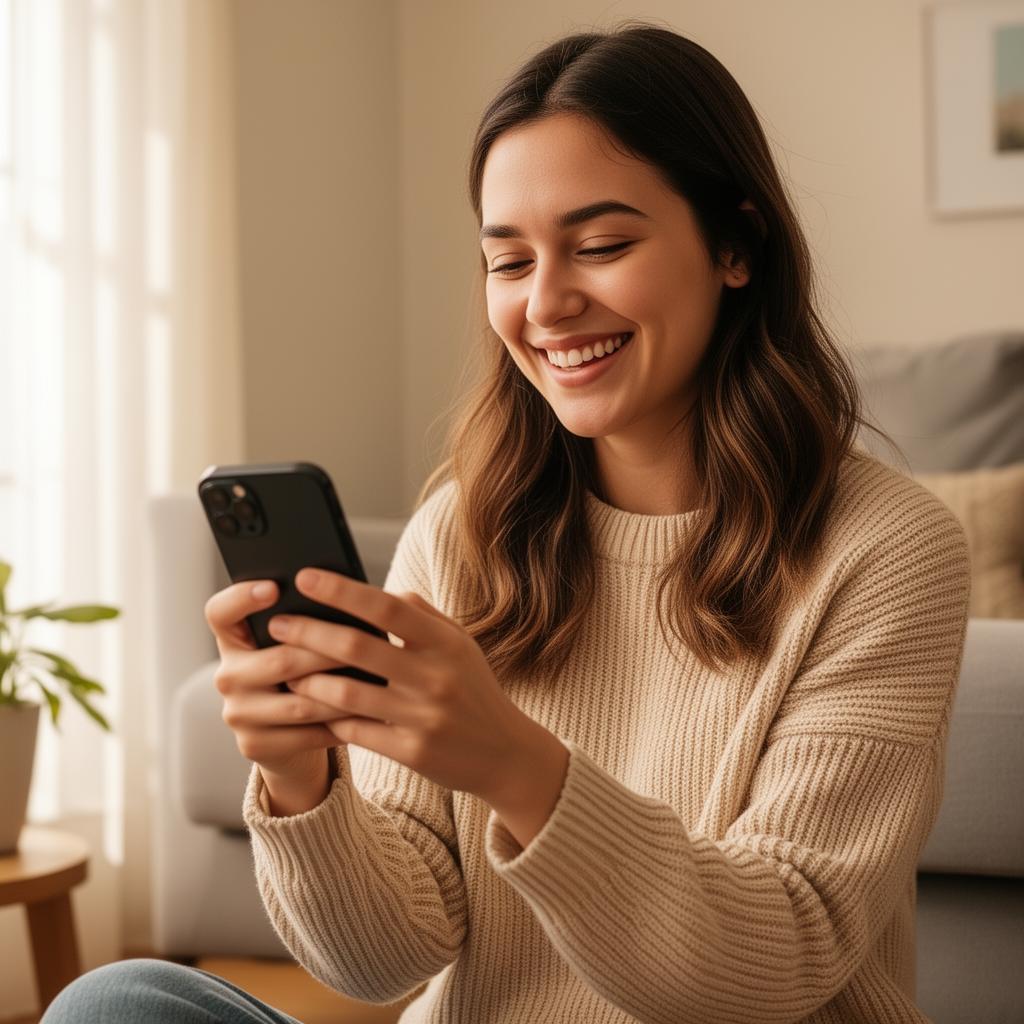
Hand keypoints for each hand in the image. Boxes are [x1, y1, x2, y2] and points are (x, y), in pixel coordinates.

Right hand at [203, 579, 357, 781]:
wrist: (290, 734)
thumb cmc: (304, 671)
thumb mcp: (298, 643)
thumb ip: (309, 620)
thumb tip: (348, 595)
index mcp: (232, 639)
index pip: (220, 612)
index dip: (242, 597)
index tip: (274, 587)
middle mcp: (228, 675)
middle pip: (280, 660)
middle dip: (328, 653)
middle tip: (365, 644)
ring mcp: (237, 713)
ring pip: (299, 702)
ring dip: (342, 692)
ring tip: (377, 681)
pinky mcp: (253, 745)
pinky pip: (305, 734)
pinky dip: (340, 724)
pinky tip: (368, 714)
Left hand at [266, 567, 549, 805]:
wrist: (506, 754)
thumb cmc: (474, 690)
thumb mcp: (460, 645)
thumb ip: (423, 616)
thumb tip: (381, 592)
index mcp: (445, 643)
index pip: (386, 607)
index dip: (342, 590)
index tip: (305, 578)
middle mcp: (435, 677)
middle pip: (357, 647)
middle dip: (309, 632)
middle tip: (278, 624)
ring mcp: (423, 717)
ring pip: (347, 694)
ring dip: (308, 680)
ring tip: (285, 670)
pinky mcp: (412, 752)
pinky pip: (355, 732)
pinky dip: (328, 718)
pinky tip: (310, 708)